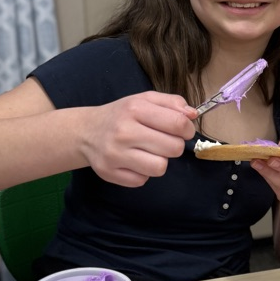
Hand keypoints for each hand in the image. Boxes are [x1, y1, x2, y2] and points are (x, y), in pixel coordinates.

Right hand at [80, 91, 196, 185]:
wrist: (86, 132)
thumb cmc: (122, 115)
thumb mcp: (144, 100)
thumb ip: (172, 103)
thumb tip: (193, 114)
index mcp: (135, 109)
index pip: (178, 123)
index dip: (187, 129)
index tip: (183, 130)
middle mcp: (124, 132)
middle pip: (173, 148)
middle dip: (174, 146)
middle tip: (163, 141)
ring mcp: (115, 154)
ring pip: (160, 168)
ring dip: (159, 161)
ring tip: (149, 153)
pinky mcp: (109, 172)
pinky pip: (142, 180)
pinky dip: (142, 173)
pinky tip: (134, 162)